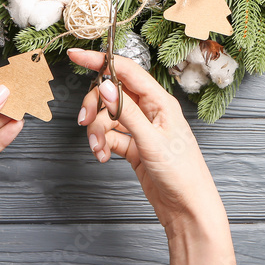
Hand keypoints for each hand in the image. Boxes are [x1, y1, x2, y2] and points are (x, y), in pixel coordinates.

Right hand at [68, 48, 237, 264]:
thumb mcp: (152, 140)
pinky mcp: (134, 146)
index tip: (76, 54)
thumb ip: (127, 112)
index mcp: (160, 101)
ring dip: (97, 131)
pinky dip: (102, 144)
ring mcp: (141, 129)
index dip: (100, 61)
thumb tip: (105, 86)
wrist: (188, 209)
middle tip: (84, 121)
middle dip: (94, 106)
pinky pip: (110, 136)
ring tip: (97, 149)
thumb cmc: (182, 174)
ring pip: (108, 117)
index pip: (126, 70)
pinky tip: (102, 157)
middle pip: (112, 94)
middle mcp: (150, 111)